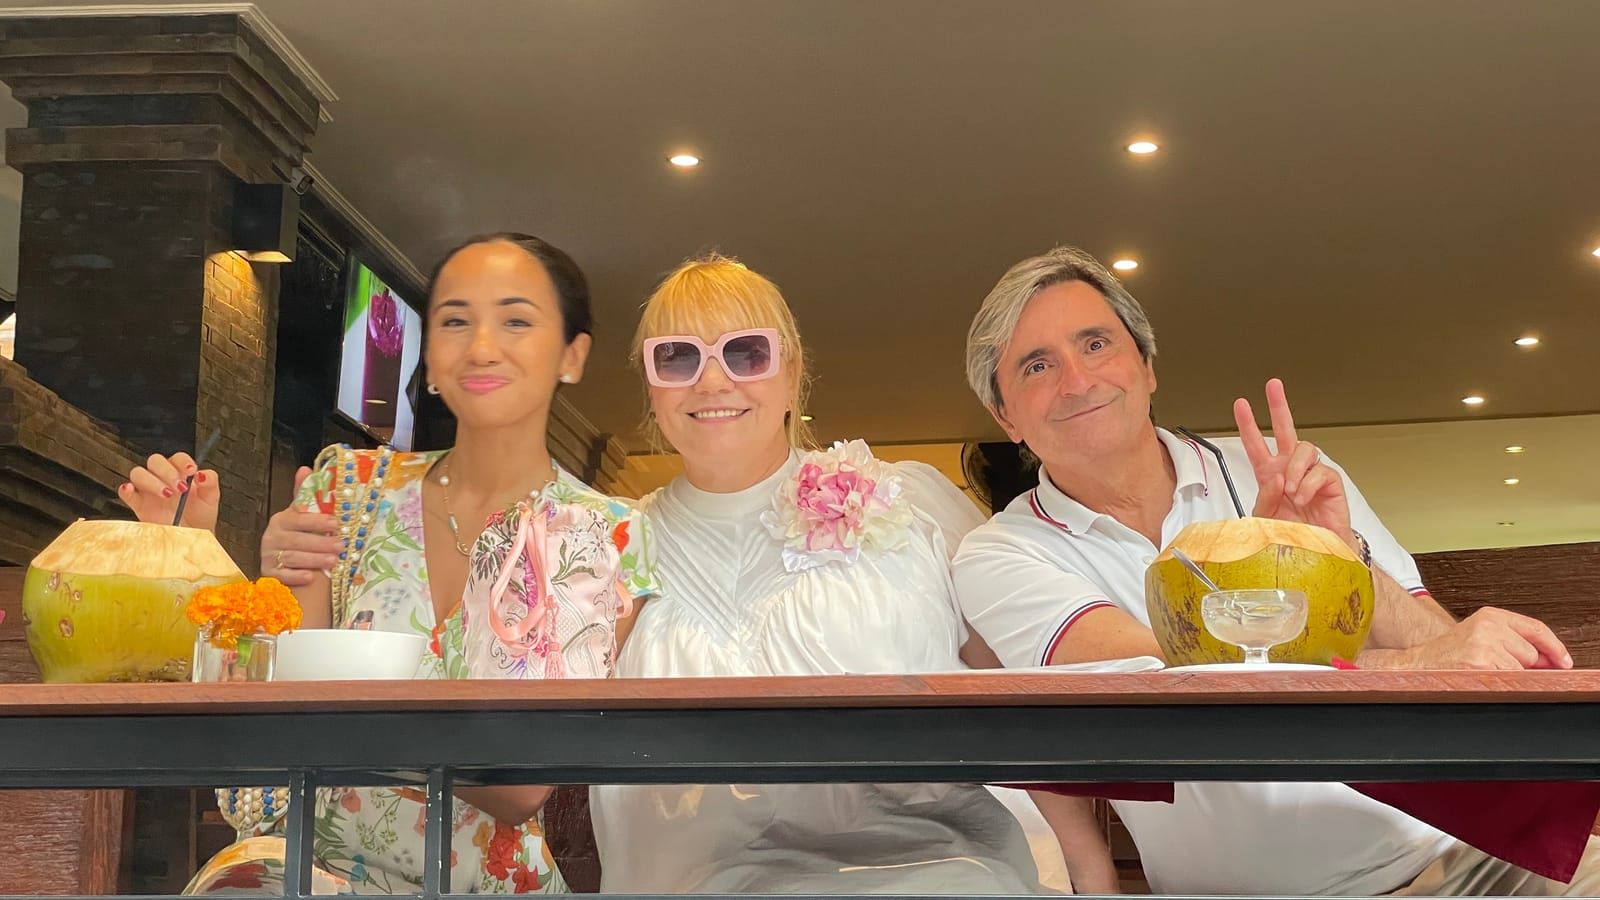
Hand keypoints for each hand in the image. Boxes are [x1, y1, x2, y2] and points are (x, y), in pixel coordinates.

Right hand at [119, 453, 219, 529]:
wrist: (193, 537)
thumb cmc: (200, 515)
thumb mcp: (211, 498)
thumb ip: (210, 482)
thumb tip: (202, 474)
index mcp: (180, 472)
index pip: (177, 458)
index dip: (183, 461)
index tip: (191, 470)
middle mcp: (162, 478)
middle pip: (155, 461)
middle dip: (167, 471)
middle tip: (180, 487)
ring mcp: (149, 491)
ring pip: (138, 473)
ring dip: (150, 480)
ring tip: (166, 494)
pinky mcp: (139, 505)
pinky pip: (126, 493)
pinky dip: (125, 490)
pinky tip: (130, 490)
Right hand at [260, 467, 341, 586]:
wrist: (283, 563)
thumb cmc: (298, 536)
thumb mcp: (301, 515)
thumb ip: (304, 495)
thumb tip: (305, 468)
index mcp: (281, 520)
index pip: (299, 519)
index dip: (317, 521)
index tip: (336, 523)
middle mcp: (271, 536)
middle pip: (296, 540)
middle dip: (320, 543)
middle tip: (341, 546)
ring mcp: (268, 556)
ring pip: (291, 557)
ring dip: (313, 559)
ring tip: (333, 561)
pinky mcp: (268, 574)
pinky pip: (281, 576)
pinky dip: (296, 576)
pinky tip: (310, 577)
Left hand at [1233, 378, 1353, 544]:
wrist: (1315, 555)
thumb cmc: (1290, 538)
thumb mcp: (1264, 520)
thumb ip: (1264, 498)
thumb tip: (1276, 479)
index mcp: (1270, 476)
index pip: (1256, 445)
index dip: (1248, 425)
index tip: (1241, 404)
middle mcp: (1290, 470)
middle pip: (1285, 430)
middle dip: (1278, 406)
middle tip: (1273, 386)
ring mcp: (1310, 474)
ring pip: (1304, 449)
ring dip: (1294, 468)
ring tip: (1291, 491)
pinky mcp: (1330, 483)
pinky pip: (1320, 471)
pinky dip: (1308, 484)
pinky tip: (1304, 497)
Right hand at [1379, 607, 1571, 669]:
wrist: (1417, 666)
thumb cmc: (1449, 655)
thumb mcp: (1481, 637)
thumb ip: (1514, 642)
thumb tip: (1550, 660)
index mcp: (1490, 616)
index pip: (1535, 628)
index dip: (1554, 647)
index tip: (1563, 661)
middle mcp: (1487, 626)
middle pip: (1531, 653)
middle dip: (1521, 665)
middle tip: (1495, 666)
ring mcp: (1484, 644)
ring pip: (1521, 669)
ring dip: (1507, 676)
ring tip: (1482, 672)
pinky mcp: (1480, 663)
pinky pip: (1508, 681)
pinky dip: (1499, 685)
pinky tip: (1479, 679)